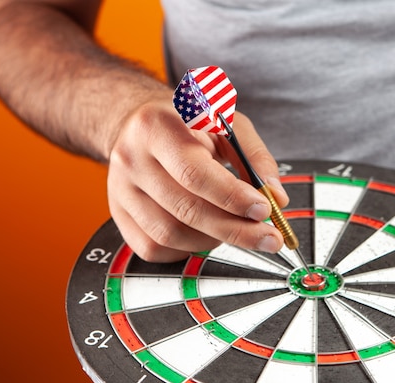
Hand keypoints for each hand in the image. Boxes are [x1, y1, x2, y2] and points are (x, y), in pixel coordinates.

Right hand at [106, 97, 287, 261]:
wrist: (136, 125)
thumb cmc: (187, 124)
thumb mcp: (226, 122)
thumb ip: (255, 156)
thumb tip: (276, 197)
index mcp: (158, 127)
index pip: (194, 172)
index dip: (232, 197)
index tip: (263, 210)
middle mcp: (132, 159)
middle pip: (185, 208)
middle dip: (234, 229)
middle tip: (267, 238)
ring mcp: (121, 190)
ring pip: (170, 234)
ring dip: (213, 240)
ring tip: (235, 229)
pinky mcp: (119, 215)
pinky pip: (153, 247)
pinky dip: (186, 249)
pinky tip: (205, 234)